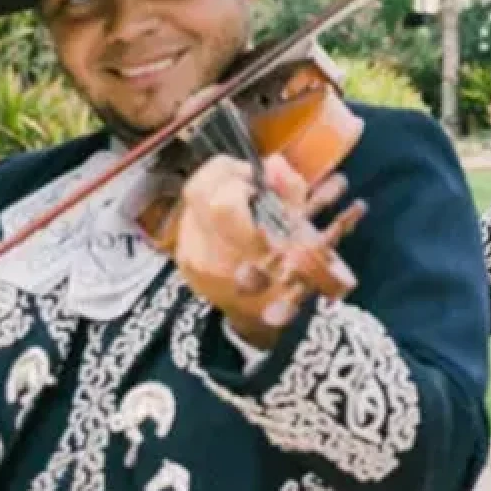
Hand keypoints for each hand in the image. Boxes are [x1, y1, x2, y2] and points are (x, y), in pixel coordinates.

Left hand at [172, 154, 361, 349]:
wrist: (263, 326)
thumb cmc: (293, 283)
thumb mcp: (308, 239)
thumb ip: (291, 195)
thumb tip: (273, 164)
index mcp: (244, 253)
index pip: (223, 198)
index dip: (242, 178)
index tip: (261, 184)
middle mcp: (209, 255)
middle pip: (198, 189)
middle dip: (223, 173)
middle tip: (246, 180)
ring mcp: (191, 257)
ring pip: (192, 200)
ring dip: (217, 189)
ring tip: (241, 201)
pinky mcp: (183, 259)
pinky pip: (190, 217)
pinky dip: (209, 210)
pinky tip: (229, 221)